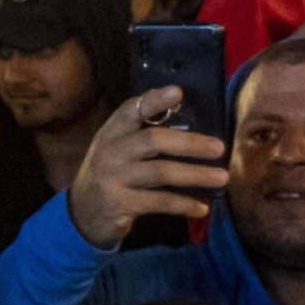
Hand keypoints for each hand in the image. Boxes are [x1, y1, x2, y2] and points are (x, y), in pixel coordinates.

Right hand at [68, 88, 230, 248]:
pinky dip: (183, 205)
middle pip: (153, 140)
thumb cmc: (111, 175)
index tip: (178, 92)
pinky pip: (158, 202)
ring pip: (160, 172)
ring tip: (222, 177)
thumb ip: (142, 135)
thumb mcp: (118, 150)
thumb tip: (191, 126)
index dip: (154, 100)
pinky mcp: (119, 203)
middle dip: (190, 143)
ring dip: (195, 175)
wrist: (82, 212)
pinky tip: (202, 208)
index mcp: (112, 133)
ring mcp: (113, 178)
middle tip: (220, 148)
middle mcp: (110, 152)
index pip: (131, 110)